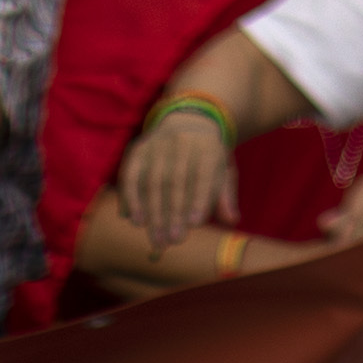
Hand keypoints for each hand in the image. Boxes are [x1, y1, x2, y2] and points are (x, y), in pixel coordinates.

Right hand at [116, 103, 238, 245]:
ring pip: (152, 182)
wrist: (189, 121)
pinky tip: (133, 220)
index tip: (195, 224)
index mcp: (208, 145)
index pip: (203, 174)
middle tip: (173, 241)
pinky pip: (130, 175)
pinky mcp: (139, 149)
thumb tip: (232, 220)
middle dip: (173, 213)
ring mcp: (157, 144)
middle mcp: (181, 141)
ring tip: (156, 239)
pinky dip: (130, 198)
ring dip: (152, 213)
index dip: (198, 198)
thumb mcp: (223, 171)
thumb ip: (226, 196)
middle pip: (175, 181)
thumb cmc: (208, 157)